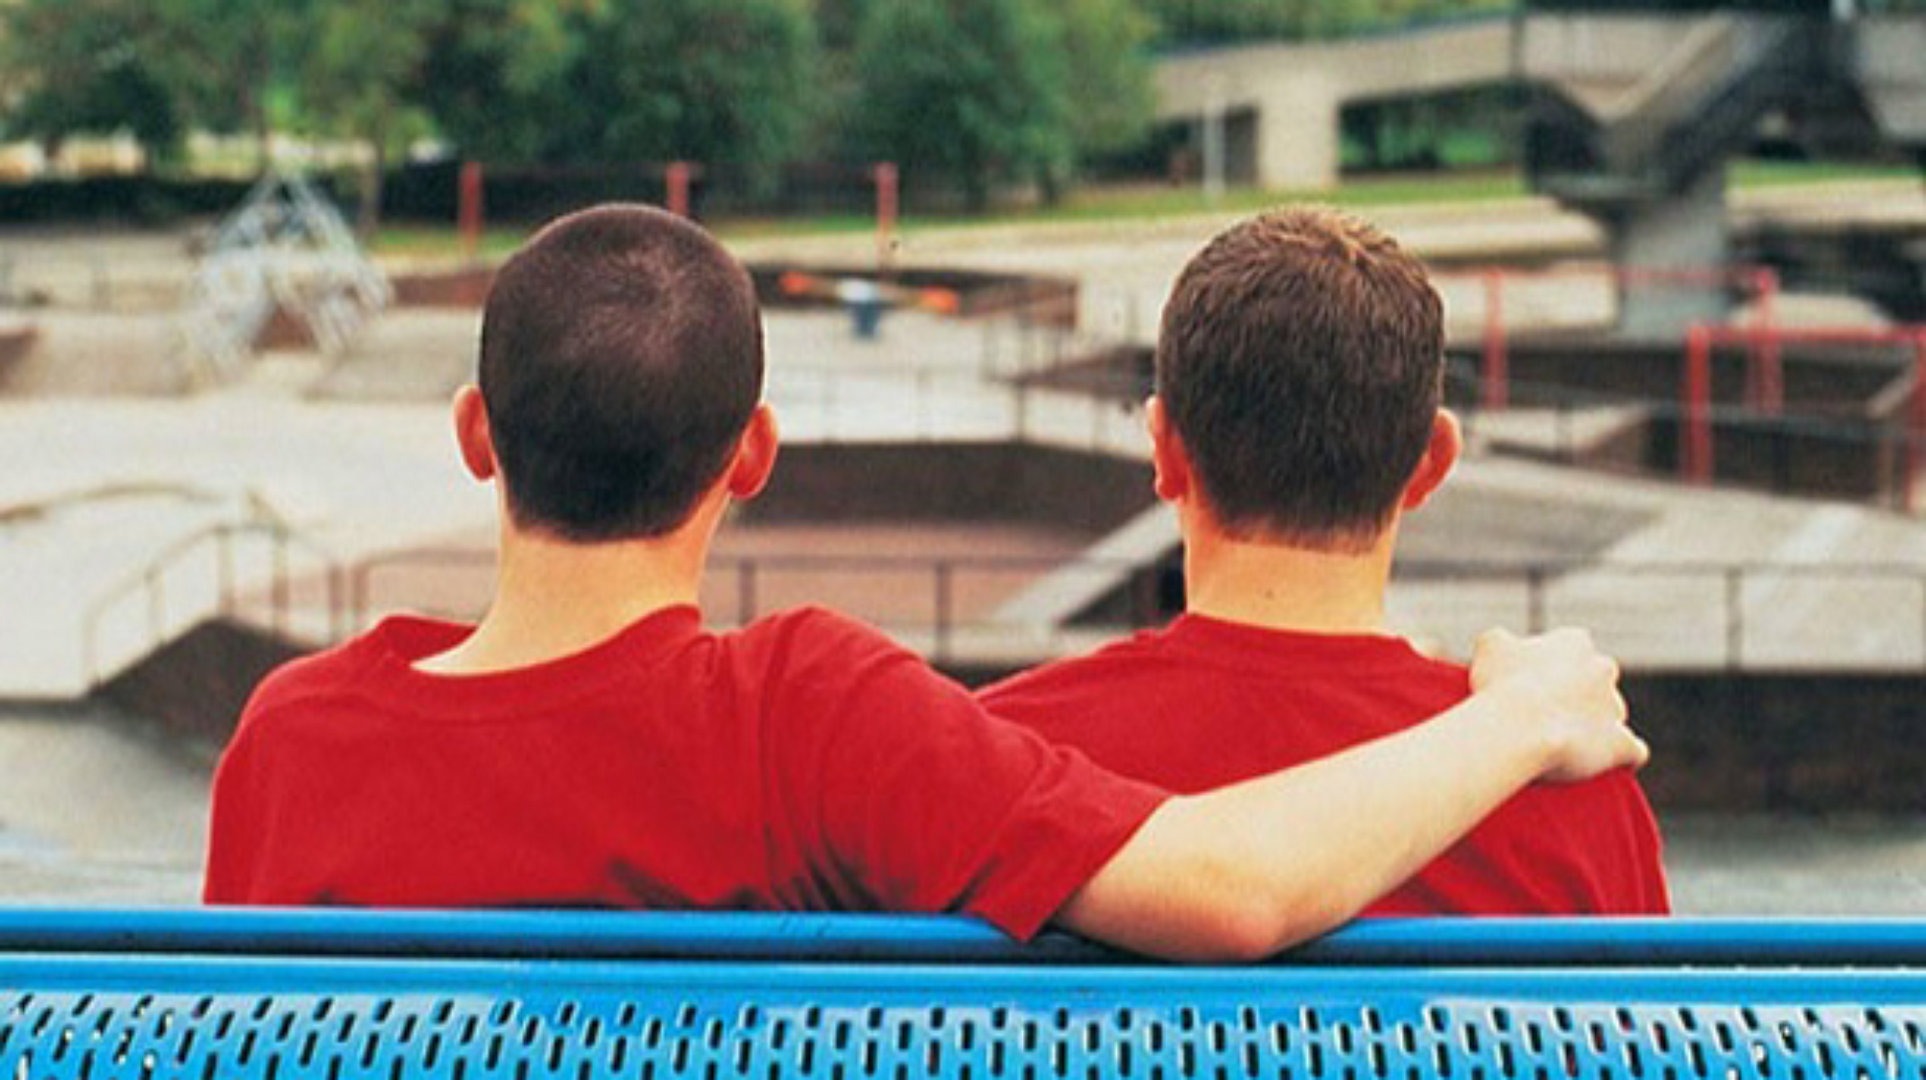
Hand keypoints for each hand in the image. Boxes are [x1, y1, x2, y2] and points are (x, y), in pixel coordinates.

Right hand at [1470, 627, 1646, 782]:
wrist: (1519, 729)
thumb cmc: (1501, 686)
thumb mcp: (1489, 647)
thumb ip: (1500, 640)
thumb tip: (1504, 646)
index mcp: (1575, 643)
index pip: (1572, 648)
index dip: (1552, 665)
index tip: (1531, 681)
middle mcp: (1602, 669)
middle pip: (1596, 679)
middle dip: (1579, 693)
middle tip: (1546, 712)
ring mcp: (1615, 707)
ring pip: (1612, 714)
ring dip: (1596, 725)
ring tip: (1567, 742)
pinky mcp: (1621, 743)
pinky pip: (1633, 751)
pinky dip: (1625, 756)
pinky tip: (1615, 763)